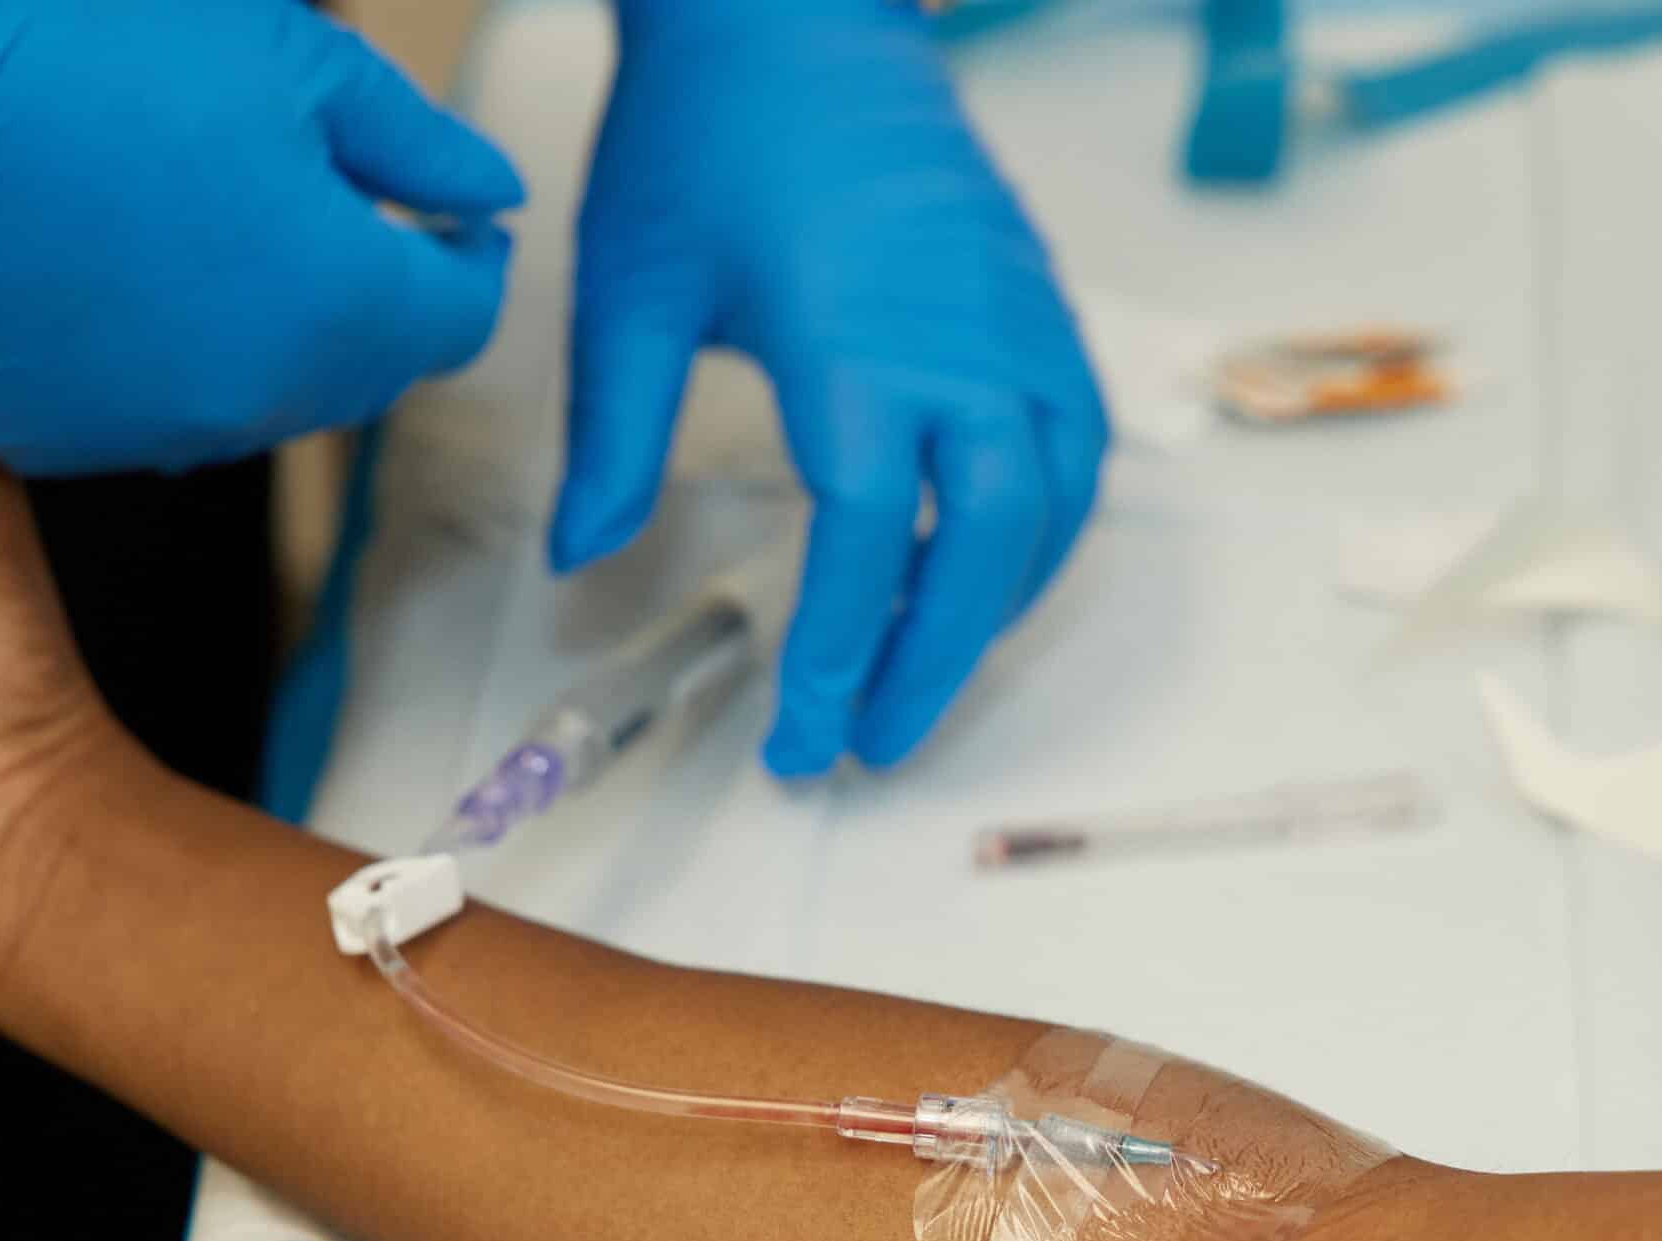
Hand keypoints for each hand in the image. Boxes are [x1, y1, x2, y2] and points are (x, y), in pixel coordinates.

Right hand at [0, 0, 524, 474]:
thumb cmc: (77, 38)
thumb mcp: (290, 54)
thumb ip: (408, 146)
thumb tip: (485, 198)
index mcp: (340, 308)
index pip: (457, 316)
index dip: (466, 261)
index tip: (457, 221)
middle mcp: (259, 400)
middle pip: (360, 369)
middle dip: (369, 298)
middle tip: (339, 215)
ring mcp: (150, 430)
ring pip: (254, 394)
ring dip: (264, 329)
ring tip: (215, 226)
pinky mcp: (50, 434)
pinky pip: (144, 406)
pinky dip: (160, 352)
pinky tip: (123, 266)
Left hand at [553, 0, 1108, 775]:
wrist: (794, 6)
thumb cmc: (706, 130)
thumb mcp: (625, 286)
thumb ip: (612, 437)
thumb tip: (582, 559)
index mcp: (854, 339)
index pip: (868, 538)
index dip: (841, 656)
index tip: (803, 740)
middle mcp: (961, 336)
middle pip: (987, 544)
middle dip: (935, 663)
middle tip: (872, 745)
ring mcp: (1015, 316)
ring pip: (1054, 501)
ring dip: (998, 606)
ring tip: (924, 675)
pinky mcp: (1036, 301)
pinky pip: (1079, 443)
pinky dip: (1044, 529)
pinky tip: (985, 572)